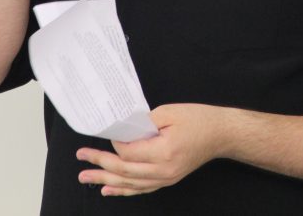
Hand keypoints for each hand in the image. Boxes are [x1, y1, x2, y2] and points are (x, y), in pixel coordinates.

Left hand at [75, 104, 232, 196]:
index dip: (114, 144)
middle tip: (81, 160)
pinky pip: (142, 188)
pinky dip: (124, 190)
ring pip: (130, 183)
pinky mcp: (168, 179)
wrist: (221, 134)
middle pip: (125, 171)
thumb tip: (123, 131)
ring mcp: (166, 178)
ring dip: (106, 180)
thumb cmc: (198, 119)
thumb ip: (143, 122)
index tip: (104, 134)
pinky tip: (108, 189)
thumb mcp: (169, 112)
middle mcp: (164, 170)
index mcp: (164, 152)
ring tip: (86, 177)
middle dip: (100, 165)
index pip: (129, 152)